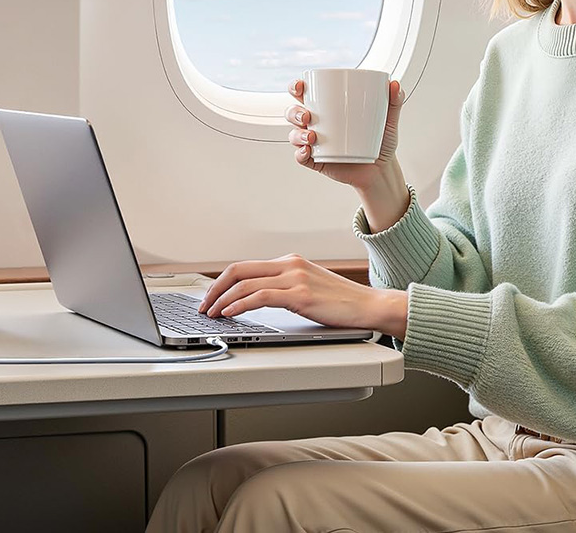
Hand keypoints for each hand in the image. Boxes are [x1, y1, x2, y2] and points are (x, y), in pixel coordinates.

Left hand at [198, 254, 408, 339]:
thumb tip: (255, 299)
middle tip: (203, 305)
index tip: (211, 297)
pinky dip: (240, 305)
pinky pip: (260, 297)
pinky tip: (230, 314)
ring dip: (223, 300)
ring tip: (212, 314)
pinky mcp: (301, 295)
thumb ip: (285, 288)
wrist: (371, 306)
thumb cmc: (342, 303)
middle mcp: (290, 265)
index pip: (245, 266)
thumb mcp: (309, 288)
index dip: (222, 282)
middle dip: (215, 288)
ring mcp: (295, 278)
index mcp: (290, 261)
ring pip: (245, 284)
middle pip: (239, 270)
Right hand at [287, 78, 405, 191]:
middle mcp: (316, 125)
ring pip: (294, 135)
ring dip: (297, 134)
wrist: (382, 170)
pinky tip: (307, 151)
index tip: (302, 86)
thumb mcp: (388, 121)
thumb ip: (393, 102)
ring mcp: (314, 144)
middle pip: (293, 113)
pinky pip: (301, 157)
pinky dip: (300, 154)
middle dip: (294, 112)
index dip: (297, 88)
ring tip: (311, 137)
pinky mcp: (316, 161)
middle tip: (307, 116)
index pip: (305, 94)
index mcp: (328, 109)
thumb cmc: (381, 141)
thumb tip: (395, 84)